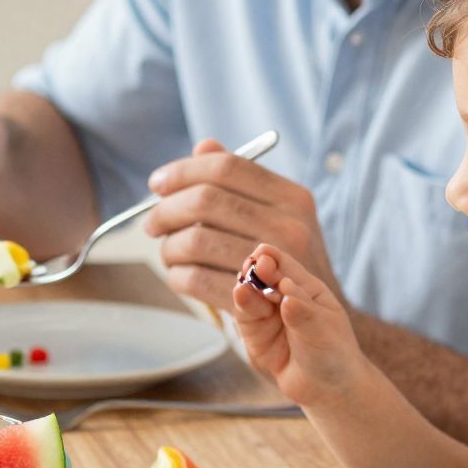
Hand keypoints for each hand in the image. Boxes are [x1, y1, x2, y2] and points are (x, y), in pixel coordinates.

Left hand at [145, 139, 341, 311]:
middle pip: (205, 200)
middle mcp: (289, 226)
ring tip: (168, 253)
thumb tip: (203, 147)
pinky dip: (177, 277)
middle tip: (151, 224)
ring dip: (168, 247)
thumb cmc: (287, 263)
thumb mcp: (278, 216)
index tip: (156, 184)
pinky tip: (179, 276)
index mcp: (292, 197)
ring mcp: (274, 265)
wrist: (316, 321)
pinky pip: (196, 279)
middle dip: (166, 211)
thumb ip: (241, 181)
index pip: (226, 167)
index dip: (183, 171)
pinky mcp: (255, 302)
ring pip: (195, 240)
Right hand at [231, 243, 368, 406]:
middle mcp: (283, 297)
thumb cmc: (333, 354)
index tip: (263, 256)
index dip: (271, 258)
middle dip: (255, 270)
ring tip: (244, 288)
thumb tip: (286, 290)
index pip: (284, 265)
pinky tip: (241, 296)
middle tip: (252, 268)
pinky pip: (243, 316)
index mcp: (305, 288)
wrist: (327, 390)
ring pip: (249, 294)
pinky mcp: (254, 335)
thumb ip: (303, 312)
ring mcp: (267, 316)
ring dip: (246, 288)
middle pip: (262, 276)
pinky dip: (241, 305)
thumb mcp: (323, 330)